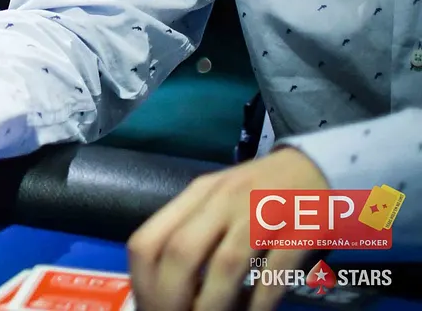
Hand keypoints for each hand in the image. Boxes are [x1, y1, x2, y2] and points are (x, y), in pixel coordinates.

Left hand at [128, 148, 323, 310]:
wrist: (317, 164)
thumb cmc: (260, 191)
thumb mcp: (216, 200)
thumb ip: (189, 232)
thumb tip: (162, 282)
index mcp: (197, 195)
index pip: (148, 240)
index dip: (143, 282)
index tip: (149, 306)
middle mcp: (222, 200)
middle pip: (181, 253)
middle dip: (173, 296)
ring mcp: (260, 212)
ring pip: (225, 264)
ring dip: (214, 303)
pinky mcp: (298, 227)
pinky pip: (274, 269)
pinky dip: (261, 298)